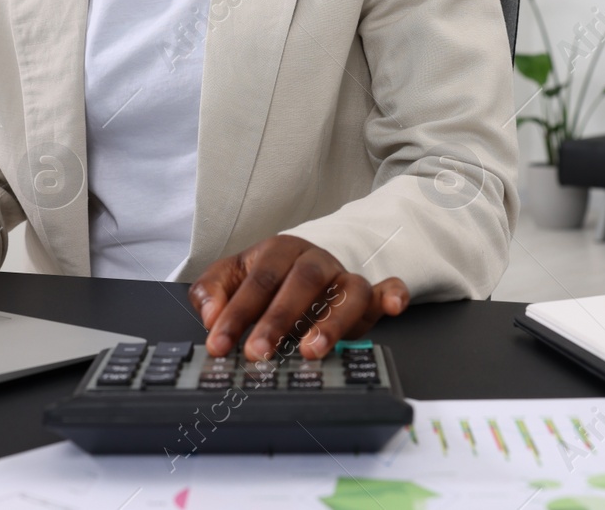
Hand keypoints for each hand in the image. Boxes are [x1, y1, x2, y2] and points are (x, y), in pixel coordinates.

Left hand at [188, 234, 408, 359]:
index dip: (236, 314)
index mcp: (278, 251)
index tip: (219, 344)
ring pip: (345, 290)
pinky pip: (386, 288)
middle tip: (259, 352)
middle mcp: (314, 261)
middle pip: (301, 283)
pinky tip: (394, 307)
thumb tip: (211, 315)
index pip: (257, 281)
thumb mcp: (230, 277)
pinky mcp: (368, 294)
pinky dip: (393, 294)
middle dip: (278, 319)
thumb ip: (211, 292)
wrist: (301, 264)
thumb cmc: (264, 277)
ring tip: (312, 350)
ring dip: (331, 321)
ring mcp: (343, 276)